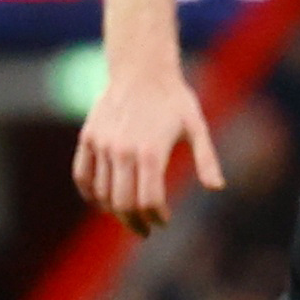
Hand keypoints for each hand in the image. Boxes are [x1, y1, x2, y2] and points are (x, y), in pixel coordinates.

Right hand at [72, 67, 222, 232]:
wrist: (141, 69)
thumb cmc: (175, 100)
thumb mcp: (197, 128)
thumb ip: (207, 159)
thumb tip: (217, 187)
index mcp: (151, 151)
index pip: (149, 200)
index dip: (156, 217)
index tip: (163, 221)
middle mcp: (123, 150)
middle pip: (123, 203)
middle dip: (135, 222)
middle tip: (145, 229)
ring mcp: (102, 144)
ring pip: (102, 193)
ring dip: (114, 211)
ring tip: (129, 216)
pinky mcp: (88, 137)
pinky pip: (82, 175)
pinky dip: (90, 194)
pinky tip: (103, 202)